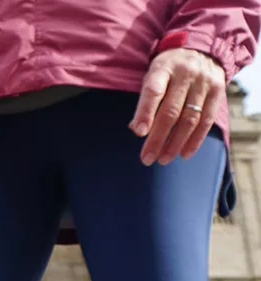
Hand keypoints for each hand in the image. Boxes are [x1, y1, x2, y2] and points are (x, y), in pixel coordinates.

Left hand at [131, 47, 225, 164]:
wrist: (202, 47)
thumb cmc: (168, 69)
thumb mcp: (153, 75)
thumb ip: (145, 100)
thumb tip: (136, 129)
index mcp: (163, 68)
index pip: (153, 92)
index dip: (145, 113)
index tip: (138, 133)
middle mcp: (185, 74)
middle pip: (171, 111)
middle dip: (158, 138)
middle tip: (147, 158)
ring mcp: (203, 82)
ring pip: (189, 119)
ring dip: (175, 143)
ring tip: (163, 159)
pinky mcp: (217, 91)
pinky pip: (206, 120)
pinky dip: (195, 140)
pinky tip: (184, 154)